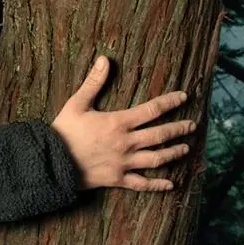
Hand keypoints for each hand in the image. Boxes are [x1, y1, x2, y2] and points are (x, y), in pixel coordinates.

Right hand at [50, 57, 196, 191]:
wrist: (51, 162)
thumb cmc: (63, 131)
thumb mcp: (76, 103)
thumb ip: (94, 82)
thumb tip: (105, 59)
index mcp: (118, 122)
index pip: (152, 110)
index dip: (170, 102)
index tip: (184, 97)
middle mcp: (126, 143)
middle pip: (160, 135)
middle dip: (179, 128)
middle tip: (192, 125)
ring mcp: (124, 162)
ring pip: (157, 158)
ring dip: (174, 153)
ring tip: (185, 148)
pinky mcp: (118, 178)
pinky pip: (142, 184)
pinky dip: (158, 185)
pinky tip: (171, 184)